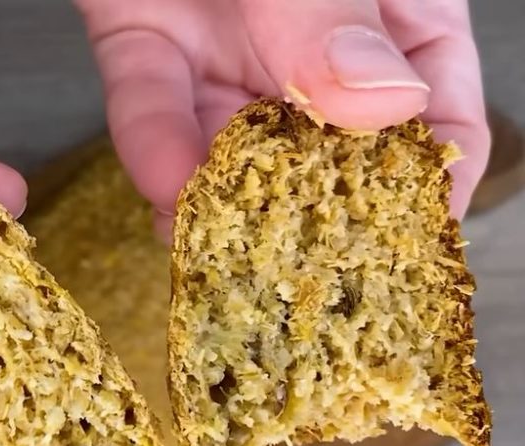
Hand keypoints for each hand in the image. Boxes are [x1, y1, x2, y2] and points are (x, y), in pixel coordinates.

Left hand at [75, 0, 488, 233]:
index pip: (434, 114)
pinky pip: (151, 106)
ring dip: (223, 202)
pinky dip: (155, 148)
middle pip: (327, 149)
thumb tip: (382, 101)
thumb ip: (333, 10)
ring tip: (220, 255)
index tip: (401, 249)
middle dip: (310, 218)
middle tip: (295, 281)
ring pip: (233, 144)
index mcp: (391, 9)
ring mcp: (229, 43)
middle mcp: (311, 39)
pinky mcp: (148, 40)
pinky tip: (166, 195)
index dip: (426, 186)